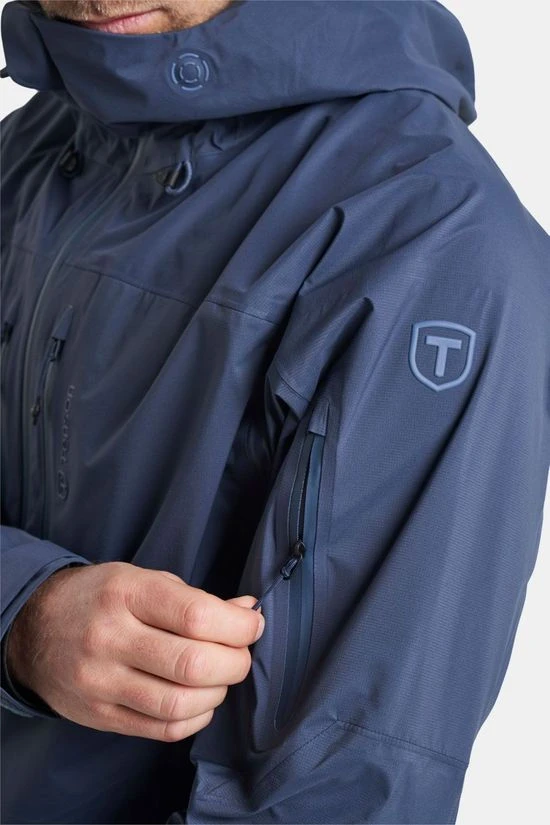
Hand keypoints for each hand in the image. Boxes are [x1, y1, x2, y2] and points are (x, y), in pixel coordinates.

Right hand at [6, 561, 263, 740]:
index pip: (196, 616)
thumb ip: (196, 599)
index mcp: (126, 592)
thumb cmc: (101, 597)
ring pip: (179, 704)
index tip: (253, 626)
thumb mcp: (144, 579)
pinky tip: (199, 701)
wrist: (36, 628)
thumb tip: (249, 613)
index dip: (238, 627)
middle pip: (193, 664)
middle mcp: (110, 637)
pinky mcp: (99, 715)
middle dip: (234, 663)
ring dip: (217, 694)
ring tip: (219, 678)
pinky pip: (161, 730)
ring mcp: (101, 681)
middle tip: (239, 655)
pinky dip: (194, 719)